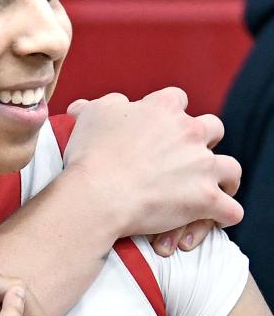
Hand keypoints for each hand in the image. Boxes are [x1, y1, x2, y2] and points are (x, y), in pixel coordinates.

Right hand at [65, 88, 241, 255]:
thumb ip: (100, 106)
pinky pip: (231, 209)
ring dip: (223, 177)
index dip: (170, 113)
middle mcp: (190, 131)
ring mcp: (202, 166)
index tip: (158, 128)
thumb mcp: (90, 116)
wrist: (97, 194)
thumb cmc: (90, 155)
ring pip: (230, 168)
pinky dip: (225, 214)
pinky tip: (216, 217)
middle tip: (186, 156)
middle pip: (213, 128)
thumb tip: (84, 106)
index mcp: (163, 108)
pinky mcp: (206, 198)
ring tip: (212, 188)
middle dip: (204, 140)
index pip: (177, 99)